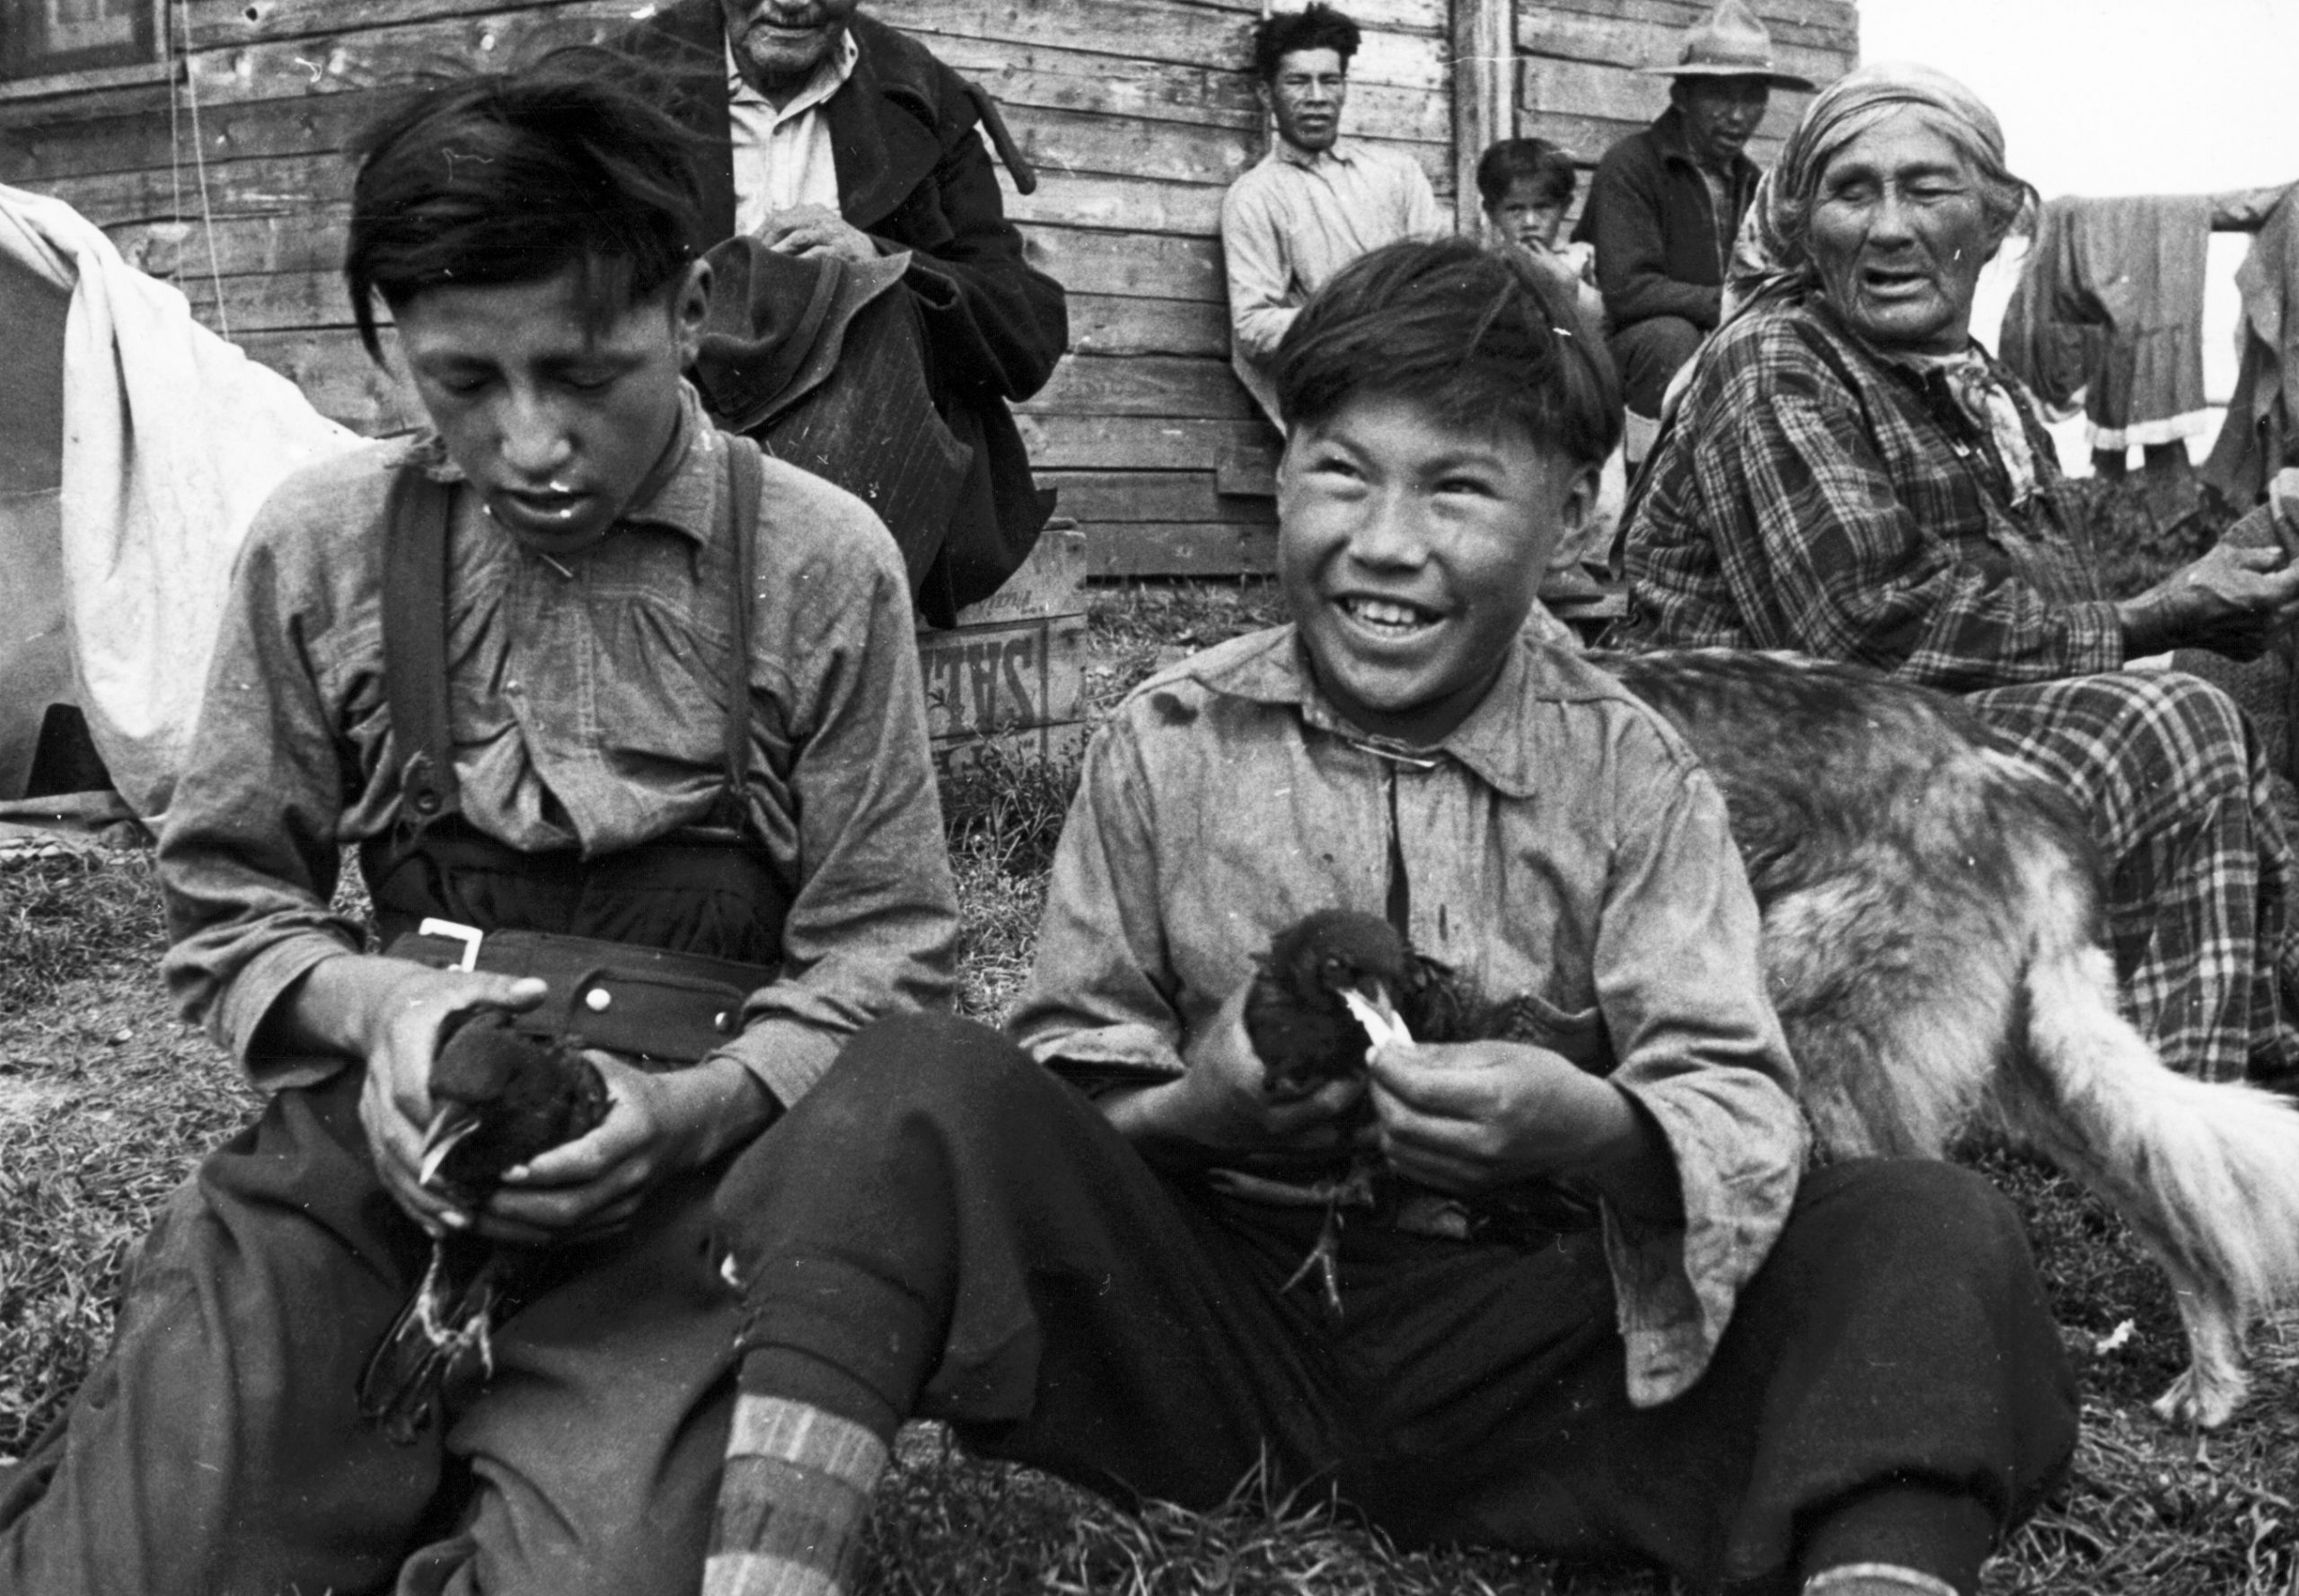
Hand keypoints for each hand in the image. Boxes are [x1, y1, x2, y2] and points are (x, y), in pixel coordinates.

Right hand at [344, 964, 549, 1236]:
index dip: (435, 1122)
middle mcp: (380, 1079)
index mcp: (402, 1042)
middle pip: (397, 1135)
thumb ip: (500, 989)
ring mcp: (372, 1109)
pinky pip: (386, 1170)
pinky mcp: (373, 1128)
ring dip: (422, 1195)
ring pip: (389, 1160)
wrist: (382, 1006)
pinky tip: (441, 1225)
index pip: (411, 1089)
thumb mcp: (466, 985)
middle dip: (431, 1171)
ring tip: (461, 1220)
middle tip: (470, 1199)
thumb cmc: (437, 999)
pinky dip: (410, 1200)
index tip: (467, 1148)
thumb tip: (537, 991)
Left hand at [475, 1054, 773, 1244]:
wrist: (685, 1127)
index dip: (547, 1170)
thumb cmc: (637, 1094)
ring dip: (513, 1228)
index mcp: (636, 1131)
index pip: (590, 1160)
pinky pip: (569, 1240)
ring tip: (471, 1215)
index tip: (505, 1168)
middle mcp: (635, 1174)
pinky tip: (496, 1225)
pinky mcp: (618, 1222)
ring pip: (566, 1231)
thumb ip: (564, 1071)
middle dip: (515, 1207)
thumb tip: (504, 1066)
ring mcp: (627, 1204)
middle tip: (471, 1196)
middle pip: (571, 1207)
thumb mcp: (608, 1070)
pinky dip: (528, 1237)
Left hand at [754, 204, 878, 263]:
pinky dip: (800, 263)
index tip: (745, 251)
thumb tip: (756, 246)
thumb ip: (794, 235)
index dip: (759, 234)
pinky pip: (816, 254)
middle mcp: (820, 217)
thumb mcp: (817, 235)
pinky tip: (788, 273)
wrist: (876, 261)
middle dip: (765, 243)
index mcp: (811, 211)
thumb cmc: (838, 252)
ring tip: (764, 267)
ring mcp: (832, 232)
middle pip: (783, 224)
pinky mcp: (842, 249)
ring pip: (797, 237)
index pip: (777, 218)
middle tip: (751, 261)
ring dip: (778, 253)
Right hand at [1099, 981, 1365, 1164]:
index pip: (1309, 1073)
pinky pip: (1337, 1143)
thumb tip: (1285, 957)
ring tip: (1383, 1077)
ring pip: (1339, 1129)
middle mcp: (1273, 1116)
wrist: (1197, 1114)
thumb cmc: (1213, 1063)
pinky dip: (1358, 1129)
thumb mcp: (1227, 1023)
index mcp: (1254, 1083)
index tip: (1364, 1034)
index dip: (1343, 1057)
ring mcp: (1286, 1138)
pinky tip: (1377, 1109)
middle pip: (1332, 1102)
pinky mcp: (1295, 1149)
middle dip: (1361, 1079)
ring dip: (1365, 1106)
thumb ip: (1253, 991)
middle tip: (1382, 1055)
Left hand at [1367, 1039, 1680, 1223]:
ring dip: (1383, 1117)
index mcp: (1494, 1101)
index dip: (1385, 1067)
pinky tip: (1408, 1119)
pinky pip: (1411, 1170)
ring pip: (1398, 1150)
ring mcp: (1476, 1172)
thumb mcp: (1499, 1052)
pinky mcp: (1471, 1187)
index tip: (1376, 1050)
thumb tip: (1392, 1051)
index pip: (1417, 1089)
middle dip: (1378, 1091)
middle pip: (1400, 1123)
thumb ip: (1442, 1055)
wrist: (1584, 1129)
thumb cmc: (1545, 1080)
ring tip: (1393, 1092)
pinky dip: (1398, 1144)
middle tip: (1380, 1069)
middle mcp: (1483, 1143)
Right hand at [2118, 540, 2298, 659]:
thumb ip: (2261, 556)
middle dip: (2294, 586)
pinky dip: (2269, 621)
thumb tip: (2280, 556)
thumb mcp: (2225, 559)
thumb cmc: (2191, 586)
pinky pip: (2273, 634)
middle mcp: (2270, 622)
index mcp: (2267, 596)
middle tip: (2284, 574)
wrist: (2164, 621)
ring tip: (2262, 591)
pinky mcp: (2251, 652)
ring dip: (2285, 604)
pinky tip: (2249, 612)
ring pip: (2290, 618)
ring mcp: (2261, 640)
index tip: (2296, 560)